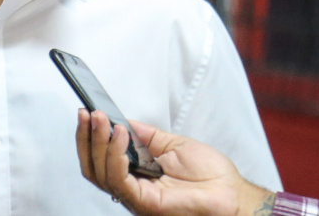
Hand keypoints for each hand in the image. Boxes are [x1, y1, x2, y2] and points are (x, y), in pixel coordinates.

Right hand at [75, 109, 272, 215]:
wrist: (232, 193)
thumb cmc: (210, 175)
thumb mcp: (172, 144)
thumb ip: (146, 136)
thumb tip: (123, 120)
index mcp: (135, 176)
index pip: (100, 160)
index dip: (89, 138)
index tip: (86, 113)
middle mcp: (131, 188)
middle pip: (93, 168)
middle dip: (86, 138)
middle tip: (87, 114)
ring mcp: (136, 198)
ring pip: (101, 173)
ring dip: (99, 142)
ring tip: (103, 120)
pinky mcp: (145, 203)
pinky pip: (120, 181)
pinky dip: (115, 156)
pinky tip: (119, 136)